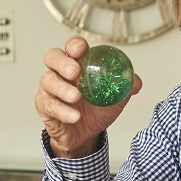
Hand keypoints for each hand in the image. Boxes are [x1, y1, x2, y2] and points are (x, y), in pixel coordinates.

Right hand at [34, 35, 141, 157]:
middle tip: (76, 72)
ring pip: (48, 81)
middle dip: (63, 62)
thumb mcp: (115, 98)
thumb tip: (135, 81)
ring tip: (76, 97)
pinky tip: (74, 116)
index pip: (72, 46)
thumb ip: (125, 87)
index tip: (82, 50)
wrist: (87, 135)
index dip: (75, 45)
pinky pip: (49, 105)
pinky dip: (63, 111)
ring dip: (63, 88)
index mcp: (78, 64)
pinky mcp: (44, 106)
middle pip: (53, 57)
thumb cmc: (96, 110)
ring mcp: (50, 89)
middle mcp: (61, 73)